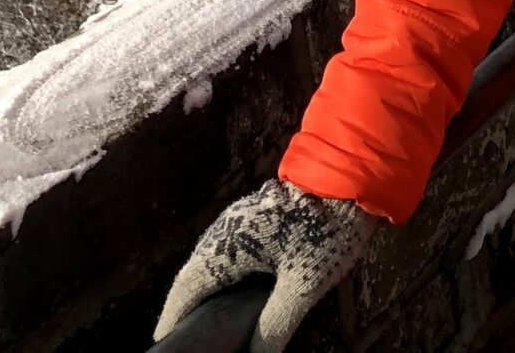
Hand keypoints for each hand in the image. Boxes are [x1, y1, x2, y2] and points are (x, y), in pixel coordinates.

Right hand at [152, 179, 376, 351]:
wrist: (349, 178)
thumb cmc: (326, 230)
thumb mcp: (303, 285)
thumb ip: (275, 325)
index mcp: (225, 247)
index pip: (186, 290)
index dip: (173, 319)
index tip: (165, 341)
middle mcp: (222, 231)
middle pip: (193, 276)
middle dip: (187, 307)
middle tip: (189, 335)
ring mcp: (236, 220)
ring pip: (209, 261)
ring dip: (204, 289)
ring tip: (206, 320)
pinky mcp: (252, 217)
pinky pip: (225, 250)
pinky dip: (221, 275)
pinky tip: (233, 292)